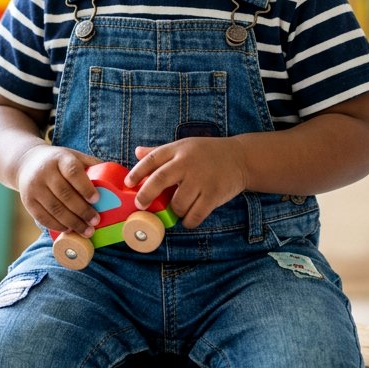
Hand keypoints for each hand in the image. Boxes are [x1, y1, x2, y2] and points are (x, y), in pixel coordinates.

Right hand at [16, 144, 101, 235]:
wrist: (27, 162)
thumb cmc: (59, 162)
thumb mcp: (74, 156)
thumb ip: (91, 165)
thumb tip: (117, 179)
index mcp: (60, 158)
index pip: (72, 172)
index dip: (85, 187)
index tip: (96, 199)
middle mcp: (45, 172)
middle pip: (65, 194)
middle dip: (82, 211)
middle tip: (96, 221)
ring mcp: (34, 187)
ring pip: (55, 209)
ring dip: (73, 222)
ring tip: (87, 231)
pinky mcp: (28, 201)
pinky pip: (43, 217)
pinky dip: (58, 225)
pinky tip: (70, 230)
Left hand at [126, 137, 248, 228]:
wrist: (240, 158)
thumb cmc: (207, 153)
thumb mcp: (183, 146)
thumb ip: (160, 152)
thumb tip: (137, 152)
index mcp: (178, 150)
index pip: (152, 159)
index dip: (137, 172)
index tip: (128, 184)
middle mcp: (187, 163)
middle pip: (159, 180)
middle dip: (146, 195)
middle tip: (141, 204)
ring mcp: (201, 180)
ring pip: (177, 203)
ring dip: (174, 211)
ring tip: (177, 209)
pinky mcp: (214, 195)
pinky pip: (195, 215)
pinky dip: (188, 221)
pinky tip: (188, 218)